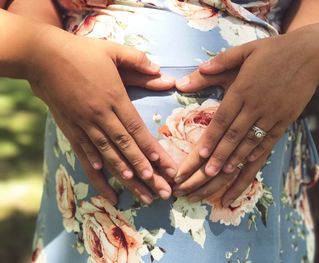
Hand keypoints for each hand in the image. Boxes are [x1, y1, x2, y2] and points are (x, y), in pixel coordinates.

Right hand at [27, 25, 177, 203]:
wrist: (43, 57)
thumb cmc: (81, 53)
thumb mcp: (113, 50)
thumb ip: (139, 61)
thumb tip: (163, 74)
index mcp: (114, 97)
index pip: (136, 129)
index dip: (150, 149)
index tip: (163, 167)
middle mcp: (100, 116)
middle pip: (126, 147)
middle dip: (145, 170)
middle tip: (160, 190)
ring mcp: (84, 125)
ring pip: (107, 155)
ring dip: (124, 176)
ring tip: (139, 194)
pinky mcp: (70, 129)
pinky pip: (84, 154)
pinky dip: (95, 170)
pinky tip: (105, 183)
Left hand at [173, 26, 318, 204]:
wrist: (310, 54)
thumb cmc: (272, 51)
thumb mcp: (243, 51)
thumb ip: (217, 64)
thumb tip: (186, 78)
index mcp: (243, 88)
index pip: (222, 119)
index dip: (210, 138)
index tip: (199, 155)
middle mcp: (256, 105)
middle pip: (234, 136)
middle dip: (218, 156)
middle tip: (205, 174)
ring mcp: (272, 114)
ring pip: (250, 142)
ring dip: (235, 160)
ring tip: (221, 175)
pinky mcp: (285, 120)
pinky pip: (269, 141)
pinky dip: (256, 154)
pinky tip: (245, 165)